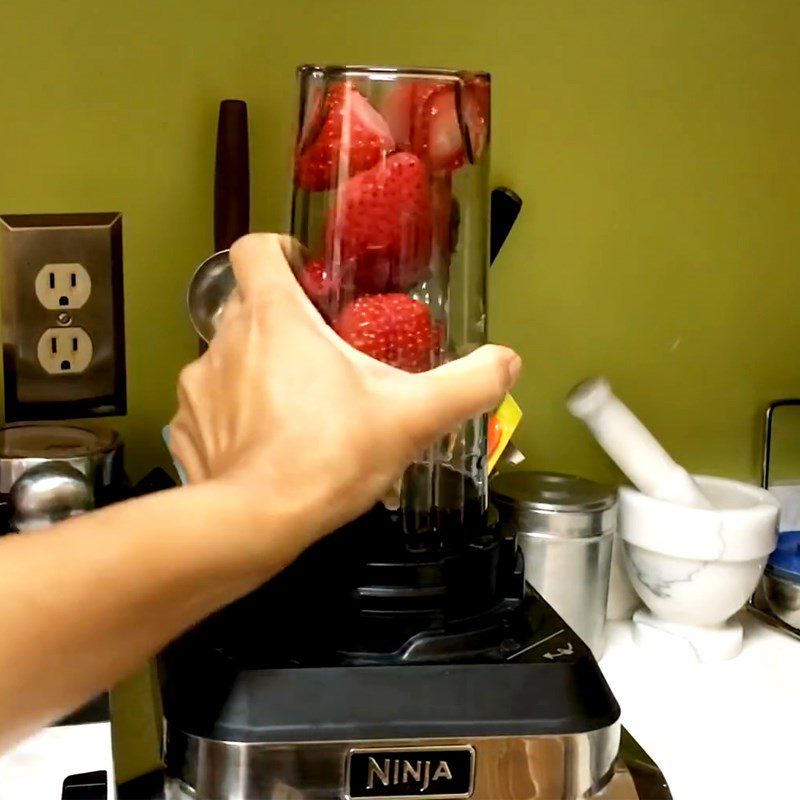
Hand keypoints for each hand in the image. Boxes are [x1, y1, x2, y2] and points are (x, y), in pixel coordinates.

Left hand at [169, 233, 519, 556]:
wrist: (257, 522)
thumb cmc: (330, 456)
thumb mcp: (411, 417)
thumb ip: (466, 384)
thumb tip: (508, 362)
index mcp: (274, 317)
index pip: (254, 249)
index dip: (279, 252)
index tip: (305, 274)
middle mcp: (225, 341)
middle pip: (247, 306)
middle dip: (283, 323)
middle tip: (322, 353)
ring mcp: (198, 387)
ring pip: (229, 359)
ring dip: (258, 372)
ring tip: (298, 408)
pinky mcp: (185, 430)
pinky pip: (210, 408)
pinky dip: (235, 417)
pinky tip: (265, 446)